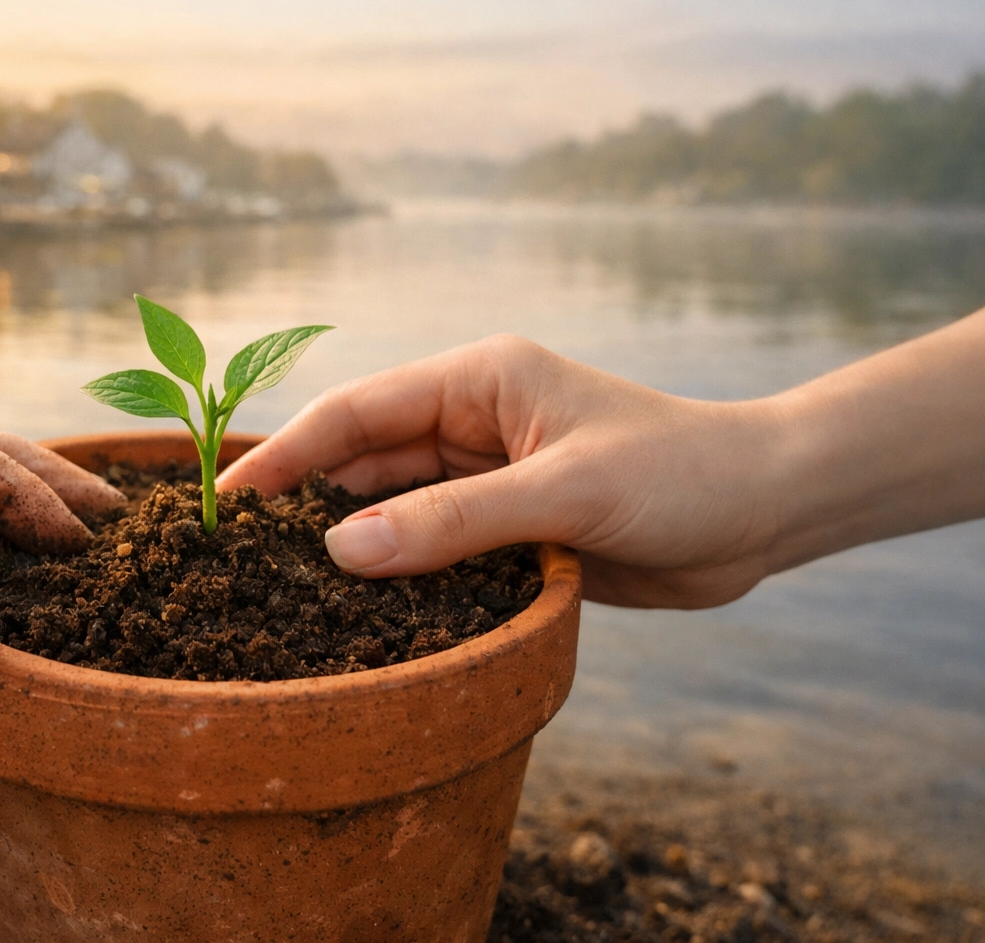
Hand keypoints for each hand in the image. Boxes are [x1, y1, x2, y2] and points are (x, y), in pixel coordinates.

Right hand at [221, 312, 984, 610]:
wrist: (764, 513)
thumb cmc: (678, 474)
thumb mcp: (563, 493)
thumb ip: (452, 523)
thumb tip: (340, 551)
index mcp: (477, 381)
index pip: (357, 413)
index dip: (287, 452)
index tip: (227, 499)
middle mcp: (470, 424)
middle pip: (363, 463)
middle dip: (305, 504)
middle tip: (237, 561)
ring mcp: (486, 478)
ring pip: (392, 512)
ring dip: (350, 546)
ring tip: (280, 593)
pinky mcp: (505, 529)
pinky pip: (431, 550)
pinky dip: (398, 576)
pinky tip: (360, 611)